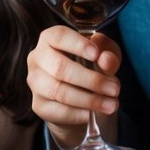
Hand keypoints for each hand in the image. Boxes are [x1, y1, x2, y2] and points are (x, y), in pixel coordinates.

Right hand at [26, 27, 122, 146]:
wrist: (79, 97)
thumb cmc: (90, 66)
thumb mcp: (105, 54)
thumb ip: (108, 53)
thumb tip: (106, 60)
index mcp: (50, 38)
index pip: (59, 36)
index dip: (78, 45)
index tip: (97, 54)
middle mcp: (37, 58)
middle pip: (59, 67)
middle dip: (91, 80)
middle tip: (115, 88)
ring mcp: (35, 82)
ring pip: (60, 92)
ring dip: (90, 100)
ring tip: (111, 105)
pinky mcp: (39, 105)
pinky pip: (59, 111)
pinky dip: (80, 113)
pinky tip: (94, 113)